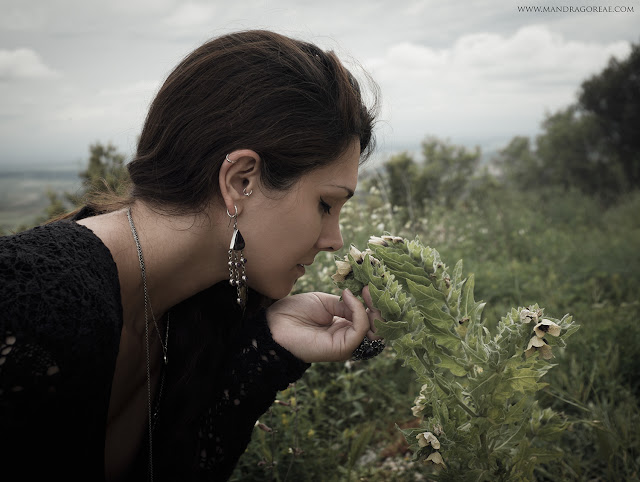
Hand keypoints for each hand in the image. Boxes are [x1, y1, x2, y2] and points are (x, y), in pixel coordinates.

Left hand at [266, 286, 383, 362]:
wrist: (275, 324)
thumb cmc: (295, 312)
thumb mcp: (325, 303)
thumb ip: (345, 305)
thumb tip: (361, 301)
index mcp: (344, 327)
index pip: (370, 319)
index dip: (373, 303)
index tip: (369, 285)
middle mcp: (348, 338)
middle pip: (377, 328)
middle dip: (379, 307)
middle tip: (370, 289)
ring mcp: (346, 345)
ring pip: (374, 332)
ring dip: (374, 310)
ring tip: (366, 293)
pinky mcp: (341, 348)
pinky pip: (359, 331)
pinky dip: (359, 312)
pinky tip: (348, 298)